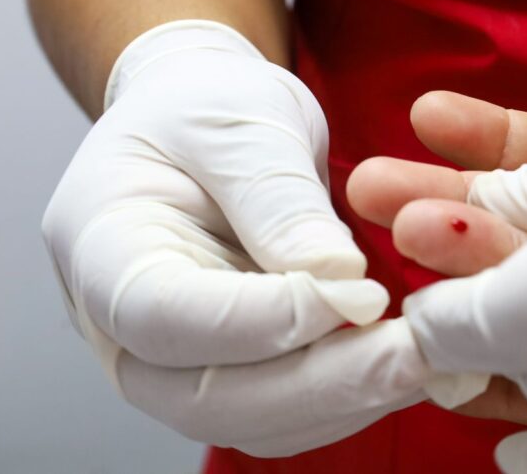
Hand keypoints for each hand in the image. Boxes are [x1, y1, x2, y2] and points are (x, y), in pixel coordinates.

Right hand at [42, 20, 429, 456]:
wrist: (202, 122)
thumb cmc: (205, 106)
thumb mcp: (240, 124)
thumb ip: (278, 200)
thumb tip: (337, 283)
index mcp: (100, 245)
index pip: (163, 313)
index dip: (260, 319)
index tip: (355, 296)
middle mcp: (119, 324)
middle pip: (205, 394)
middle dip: (320, 382)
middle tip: (414, 353)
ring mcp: (169, 361)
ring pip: (251, 419)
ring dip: (346, 399)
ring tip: (427, 357)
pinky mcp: (225, 372)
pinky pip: (285, 412)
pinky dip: (348, 397)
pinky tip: (407, 363)